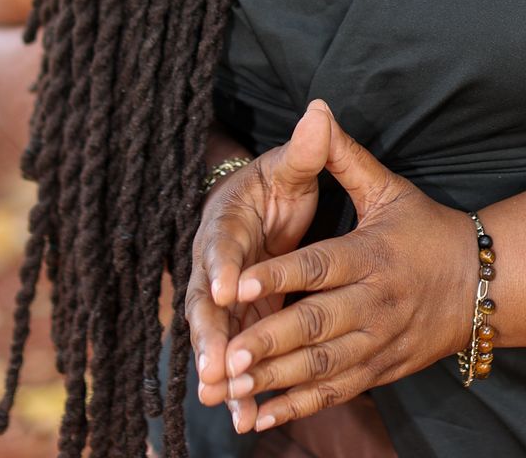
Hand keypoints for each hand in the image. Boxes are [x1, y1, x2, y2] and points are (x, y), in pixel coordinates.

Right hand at [186, 100, 331, 431]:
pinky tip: (244, 416)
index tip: (227, 288)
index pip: (222, 243)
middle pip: (206, 301)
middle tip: (217, 367)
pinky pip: (234, 354)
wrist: (262, 204)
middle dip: (210, 335)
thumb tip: (319, 110)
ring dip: (219, 369)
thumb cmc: (280, 181)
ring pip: (216, 336)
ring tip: (226, 401)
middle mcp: (215, 263)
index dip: (223, 266)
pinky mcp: (237, 321)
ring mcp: (222, 298)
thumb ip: (305, 148)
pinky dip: (238, 384)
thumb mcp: (290, 166)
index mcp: (227, 221)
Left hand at [217, 102, 474, 434]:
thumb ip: (344, 156)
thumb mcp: (389, 187)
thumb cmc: (425, 227)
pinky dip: (297, 406)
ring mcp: (378, 341)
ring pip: (322, 365)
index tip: (240, 282)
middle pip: (316, 324)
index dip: (279, 274)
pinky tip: (260, 415)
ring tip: (233, 387)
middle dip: (268, 341)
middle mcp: (374, 301)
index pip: (319, 265)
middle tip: (226, 355)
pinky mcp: (379, 370)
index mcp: (371, 253)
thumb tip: (316, 109)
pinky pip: (335, 392)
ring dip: (276, 379)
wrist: (479, 282)